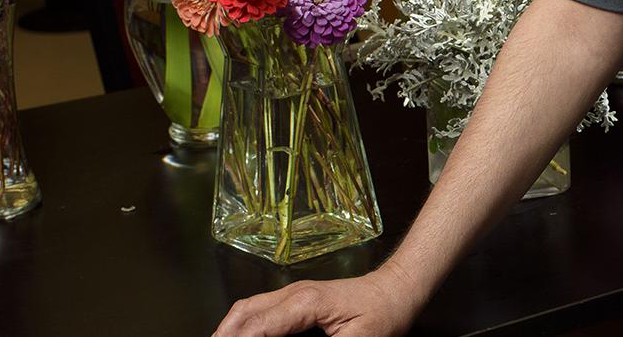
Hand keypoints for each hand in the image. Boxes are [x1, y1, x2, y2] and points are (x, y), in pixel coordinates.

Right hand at [211, 264, 421, 336]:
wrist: (399, 289)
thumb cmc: (384, 313)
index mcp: (304, 303)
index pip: (255, 327)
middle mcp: (293, 293)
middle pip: (242, 314)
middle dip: (223, 335)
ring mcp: (294, 293)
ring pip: (247, 309)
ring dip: (230, 330)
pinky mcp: (298, 299)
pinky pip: (260, 309)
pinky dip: (243, 326)